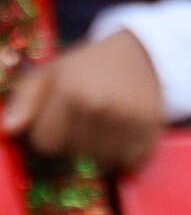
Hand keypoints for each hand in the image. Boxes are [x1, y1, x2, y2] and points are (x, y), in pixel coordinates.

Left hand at [2, 32, 166, 171]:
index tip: (59, 119)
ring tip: (101, 129)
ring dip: (96, 153)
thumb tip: (9, 130)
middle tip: (82, 120)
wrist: (143, 51)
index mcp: (72, 92)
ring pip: (99, 162)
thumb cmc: (88, 65)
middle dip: (72, 143)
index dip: (48, 134)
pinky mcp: (152, 127)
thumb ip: (23, 100)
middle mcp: (101, 107)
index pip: (46, 143)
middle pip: (72, 154)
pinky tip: (120, 138)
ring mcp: (129, 119)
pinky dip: (122, 156)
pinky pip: (128, 161)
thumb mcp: (50, 72)